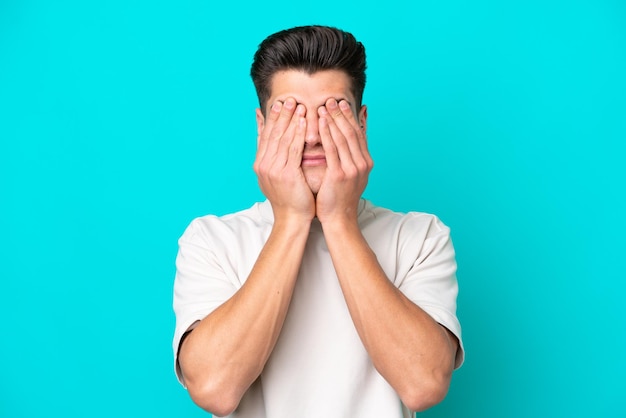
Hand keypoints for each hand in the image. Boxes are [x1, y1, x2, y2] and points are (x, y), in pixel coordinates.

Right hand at [254, 98, 314, 223]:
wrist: (292, 218)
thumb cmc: (289, 198)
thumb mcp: (275, 175)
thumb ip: (273, 156)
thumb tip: (270, 145)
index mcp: (260, 164)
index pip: (265, 136)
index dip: (272, 119)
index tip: (278, 103)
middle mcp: (263, 165)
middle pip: (272, 134)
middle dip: (281, 115)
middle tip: (288, 98)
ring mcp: (273, 169)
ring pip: (282, 138)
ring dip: (290, 120)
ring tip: (297, 105)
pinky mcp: (286, 173)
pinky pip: (293, 149)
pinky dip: (298, 133)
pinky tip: (304, 122)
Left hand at [315, 98, 372, 225]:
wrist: (339, 219)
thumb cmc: (339, 198)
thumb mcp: (350, 175)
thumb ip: (350, 157)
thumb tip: (347, 143)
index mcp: (365, 162)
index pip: (359, 134)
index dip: (351, 117)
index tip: (343, 103)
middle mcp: (362, 163)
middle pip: (352, 132)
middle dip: (342, 114)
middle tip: (333, 99)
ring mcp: (353, 169)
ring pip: (342, 137)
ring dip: (333, 119)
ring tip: (325, 106)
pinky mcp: (340, 174)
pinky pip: (332, 149)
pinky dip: (326, 133)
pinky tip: (320, 122)